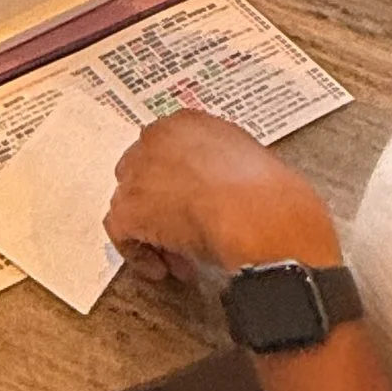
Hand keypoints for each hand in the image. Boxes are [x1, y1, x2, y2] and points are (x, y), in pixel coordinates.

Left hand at [106, 110, 337, 283]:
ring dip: (153, 234)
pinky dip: (140, 254)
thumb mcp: (246, 163)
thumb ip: (219, 165)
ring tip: (179, 258)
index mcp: (187, 122)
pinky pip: (122, 234)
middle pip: (140, 175)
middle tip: (180, 233)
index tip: (190, 204)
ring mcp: (138, 172)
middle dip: (158, 205)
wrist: (264, 216)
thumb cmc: (269, 195)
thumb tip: (217, 188)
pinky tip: (163, 268)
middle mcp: (156, 138)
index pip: (164, 151)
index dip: (175, 184)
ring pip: (130, 204)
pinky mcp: (129, 208)